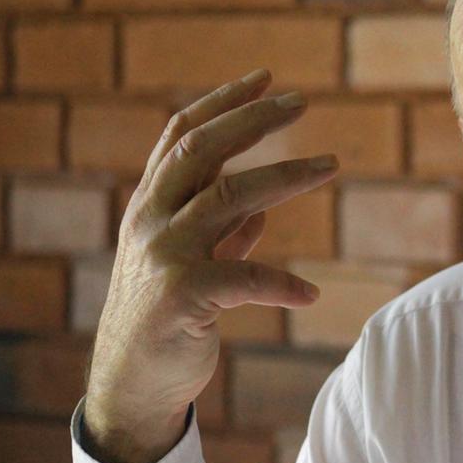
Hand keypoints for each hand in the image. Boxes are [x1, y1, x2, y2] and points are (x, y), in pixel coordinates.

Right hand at [81, 69, 337, 462]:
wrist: (131, 384)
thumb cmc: (164, 321)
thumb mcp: (187, 266)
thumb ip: (220, 237)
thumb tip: (260, 214)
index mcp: (150, 207)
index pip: (182, 137)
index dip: (222, 103)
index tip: (263, 79)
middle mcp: (150, 221)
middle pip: (202, 151)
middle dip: (253, 120)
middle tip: (301, 101)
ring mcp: (163, 255)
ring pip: (229, 197)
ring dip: (286, 177)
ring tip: (331, 166)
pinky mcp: (182, 296)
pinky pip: (246, 278)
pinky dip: (283, 283)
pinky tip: (310, 294)